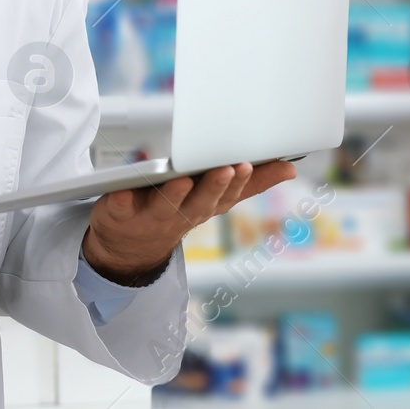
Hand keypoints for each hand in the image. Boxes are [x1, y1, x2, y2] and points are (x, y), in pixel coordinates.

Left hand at [81, 160, 296, 284]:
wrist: (129, 246)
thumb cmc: (177, 210)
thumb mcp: (216, 198)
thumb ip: (251, 183)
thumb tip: (290, 167)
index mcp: (205, 206)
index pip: (227, 196)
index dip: (238, 183)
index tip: (246, 164)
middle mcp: (181, 214)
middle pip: (200, 202)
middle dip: (213, 186)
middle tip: (226, 168)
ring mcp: (150, 216)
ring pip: (165, 205)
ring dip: (174, 194)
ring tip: (182, 178)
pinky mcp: (119, 213)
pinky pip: (119, 207)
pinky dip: (120, 200)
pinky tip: (122, 191)